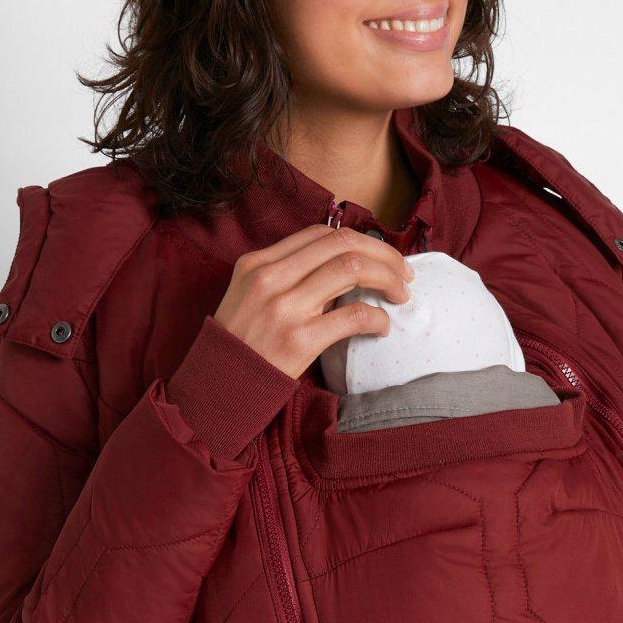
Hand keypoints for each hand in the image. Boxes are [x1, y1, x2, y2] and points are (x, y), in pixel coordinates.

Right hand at [213, 223, 413, 378]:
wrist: (218, 388)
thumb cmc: (240, 345)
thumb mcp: (250, 296)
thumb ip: (286, 277)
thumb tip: (342, 270)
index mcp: (257, 263)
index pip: (321, 234)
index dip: (360, 240)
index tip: (380, 256)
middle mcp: (270, 278)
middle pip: (343, 244)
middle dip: (383, 253)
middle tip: (404, 273)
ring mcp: (284, 308)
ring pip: (352, 270)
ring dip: (387, 278)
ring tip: (399, 295)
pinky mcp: (298, 340)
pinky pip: (353, 316)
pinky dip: (376, 318)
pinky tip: (381, 327)